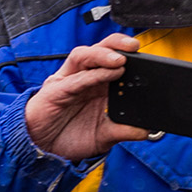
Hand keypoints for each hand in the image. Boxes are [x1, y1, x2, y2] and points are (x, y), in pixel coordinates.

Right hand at [23, 33, 148, 161]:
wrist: (42, 147)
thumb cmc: (69, 136)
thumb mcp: (103, 136)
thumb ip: (123, 131)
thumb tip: (146, 130)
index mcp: (97, 85)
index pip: (114, 61)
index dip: (129, 55)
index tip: (149, 58)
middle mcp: (84, 78)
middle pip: (100, 50)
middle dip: (117, 44)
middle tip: (134, 46)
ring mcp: (69, 81)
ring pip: (84, 56)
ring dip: (103, 54)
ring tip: (121, 60)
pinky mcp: (56, 90)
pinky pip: (74, 79)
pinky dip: (92, 75)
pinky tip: (106, 74)